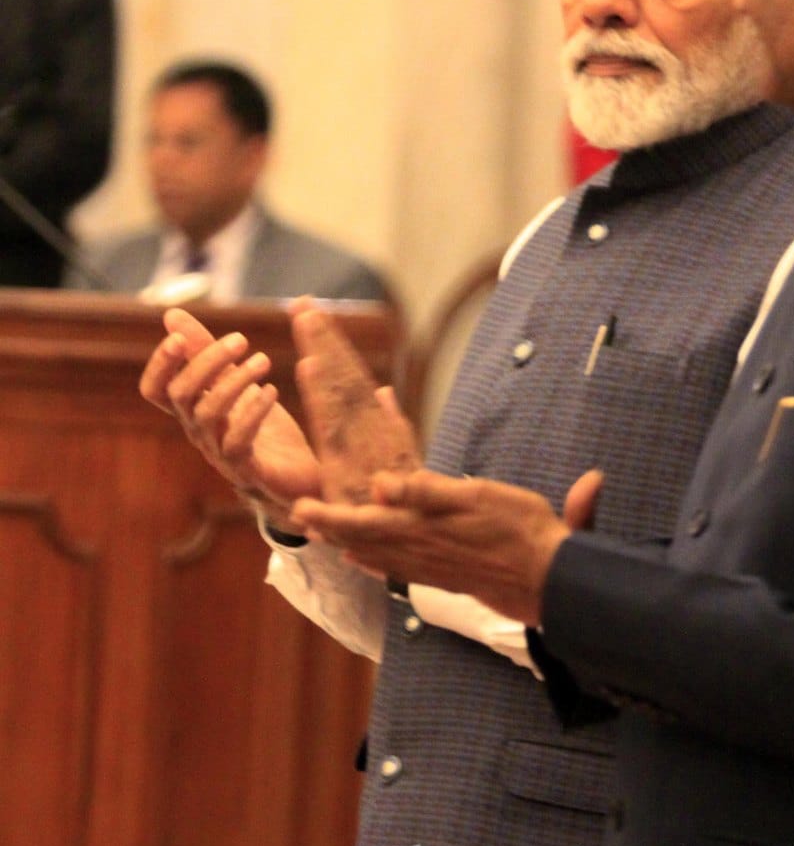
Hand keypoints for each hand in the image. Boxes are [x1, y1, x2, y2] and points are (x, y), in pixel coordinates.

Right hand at [138, 307, 319, 521]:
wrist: (301, 480)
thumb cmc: (265, 430)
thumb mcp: (236, 383)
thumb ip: (205, 351)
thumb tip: (171, 315)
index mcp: (193, 412)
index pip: (156, 391)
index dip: (160, 364)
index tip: (179, 337)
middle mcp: (200, 433)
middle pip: (182, 396)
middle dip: (206, 362)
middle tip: (241, 339)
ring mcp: (219, 454)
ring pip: (208, 415)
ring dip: (234, 382)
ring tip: (263, 360)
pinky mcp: (246, 470)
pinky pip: (237, 442)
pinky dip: (252, 413)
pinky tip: (271, 391)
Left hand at [292, 304, 420, 502]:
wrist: (440, 542)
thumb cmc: (426, 509)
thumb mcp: (407, 464)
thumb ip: (394, 426)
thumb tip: (384, 392)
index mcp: (383, 431)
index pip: (355, 382)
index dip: (334, 348)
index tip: (315, 317)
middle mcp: (376, 433)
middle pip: (346, 379)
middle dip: (324, 339)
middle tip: (303, 303)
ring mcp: (367, 449)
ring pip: (340, 393)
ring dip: (322, 353)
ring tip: (305, 321)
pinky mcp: (353, 470)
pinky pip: (333, 428)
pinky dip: (321, 396)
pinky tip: (306, 368)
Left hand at [292, 468, 576, 626]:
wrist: (547, 577)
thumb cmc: (517, 529)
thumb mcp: (476, 496)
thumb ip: (426, 492)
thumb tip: (378, 485)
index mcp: (420, 528)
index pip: (361, 521)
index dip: (329, 515)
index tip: (300, 507)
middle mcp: (417, 552)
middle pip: (362, 541)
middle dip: (331, 529)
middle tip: (303, 519)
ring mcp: (429, 568)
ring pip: (376, 557)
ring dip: (348, 545)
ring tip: (326, 538)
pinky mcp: (443, 577)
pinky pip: (397, 570)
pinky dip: (374, 564)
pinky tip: (366, 563)